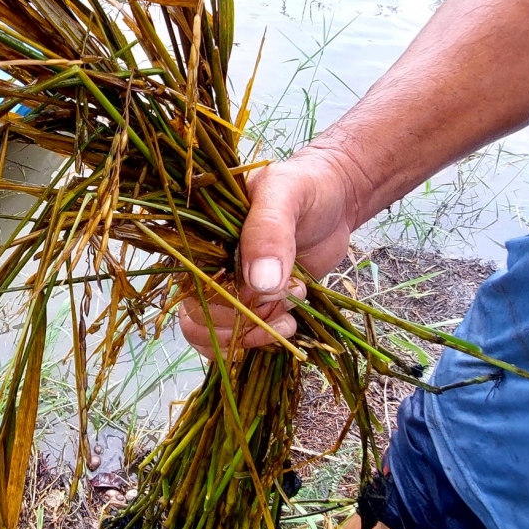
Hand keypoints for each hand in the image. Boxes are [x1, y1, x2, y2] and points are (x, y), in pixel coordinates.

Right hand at [179, 146, 364, 355]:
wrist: (338, 196)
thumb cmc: (306, 184)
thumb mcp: (285, 193)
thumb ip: (268, 232)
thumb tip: (259, 285)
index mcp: (202, 237)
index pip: (189, 285)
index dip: (223, 302)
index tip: (266, 292)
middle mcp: (210, 264)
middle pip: (198, 318)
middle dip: (243, 322)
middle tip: (282, 301)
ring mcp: (232, 287)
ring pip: (216, 335)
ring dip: (253, 335)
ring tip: (289, 312)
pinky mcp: (256, 303)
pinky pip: (238, 339)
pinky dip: (260, 343)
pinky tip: (287, 325)